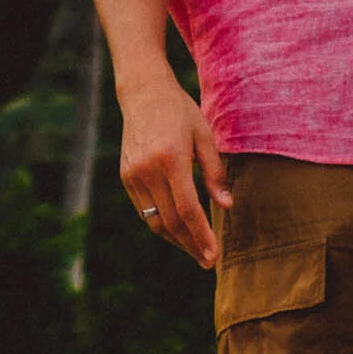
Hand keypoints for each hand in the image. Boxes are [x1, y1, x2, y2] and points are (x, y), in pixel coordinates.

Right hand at [118, 80, 231, 268]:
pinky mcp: (126, 176)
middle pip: (170, 221)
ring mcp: (133, 175)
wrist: (143, 92)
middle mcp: (148, 170)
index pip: (188, 209)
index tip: (213, 255)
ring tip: (195, 251)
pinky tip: (177, 230)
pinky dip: (161, 224)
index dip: (202, 235)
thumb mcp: (204, 136)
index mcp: (171, 158)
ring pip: (154, 221)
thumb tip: (226, 206)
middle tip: (207, 261)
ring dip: (175, 240)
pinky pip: (144, 210)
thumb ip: (215, 172)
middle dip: (190, 245)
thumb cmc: (180, 111)